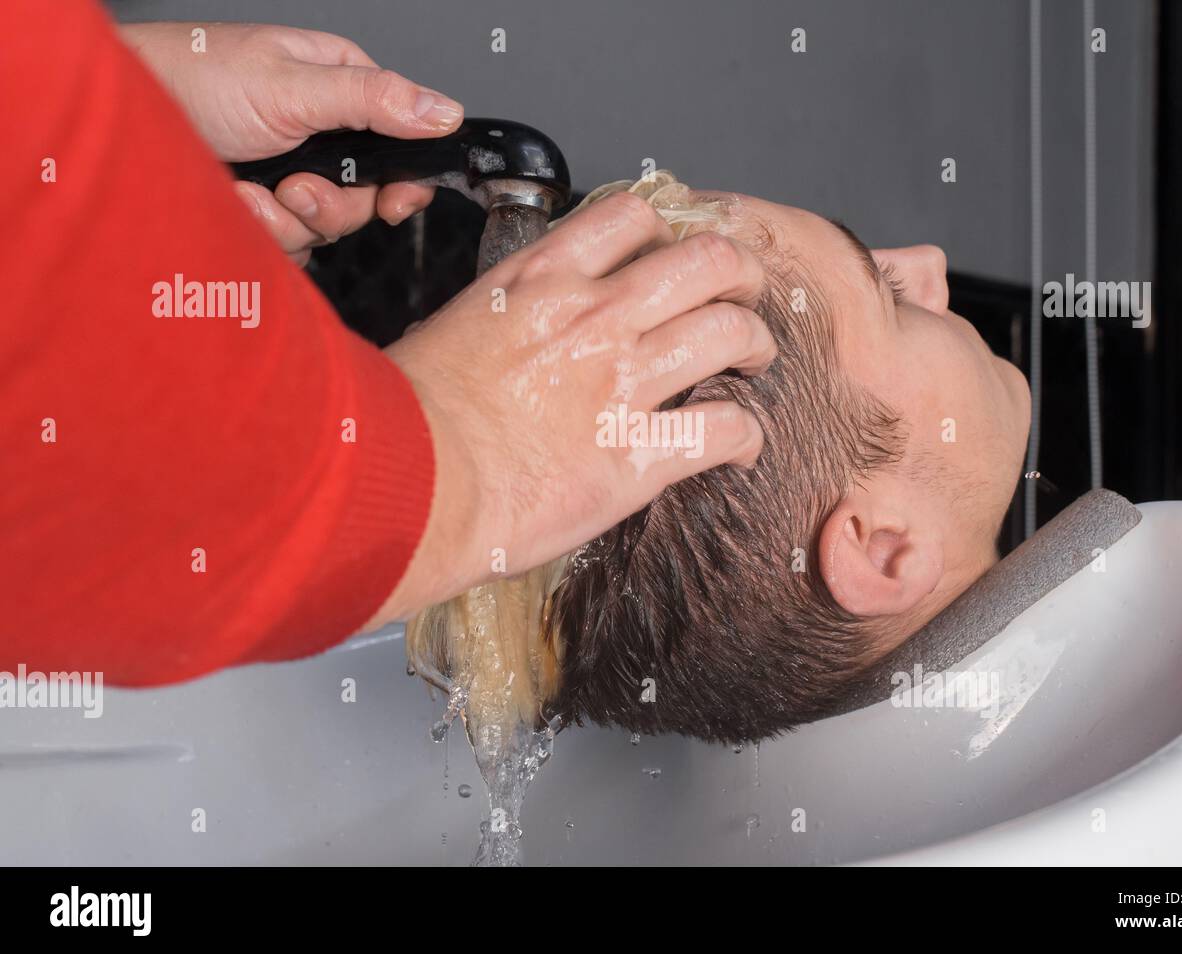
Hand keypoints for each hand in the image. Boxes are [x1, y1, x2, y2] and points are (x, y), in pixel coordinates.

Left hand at [119, 21, 462, 264]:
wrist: (119, 124)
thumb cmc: (193, 79)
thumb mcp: (293, 85)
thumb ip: (373, 100)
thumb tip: (445, 111)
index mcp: (341, 90)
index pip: (402, 144)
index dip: (403, 181)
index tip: (393, 203)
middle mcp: (322, 136)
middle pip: (366, 198)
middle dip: (329, 203)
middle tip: (293, 187)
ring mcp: (292, 175)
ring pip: (327, 227)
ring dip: (286, 219)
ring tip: (249, 192)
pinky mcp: (264, 212)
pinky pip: (291, 247)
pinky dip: (263, 234)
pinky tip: (234, 202)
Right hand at [376, 192, 777, 617]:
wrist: (402, 485)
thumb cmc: (404, 420)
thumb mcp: (450, 332)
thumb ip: (501, 320)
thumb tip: (509, 335)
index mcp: (540, 281)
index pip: (631, 215)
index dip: (669, 231)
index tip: (674, 255)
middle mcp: (594, 317)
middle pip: (706, 260)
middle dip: (738, 274)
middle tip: (740, 298)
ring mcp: (623, 382)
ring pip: (731, 331)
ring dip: (754, 343)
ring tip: (753, 361)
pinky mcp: (640, 454)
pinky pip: (726, 427)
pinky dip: (747, 435)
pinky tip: (742, 446)